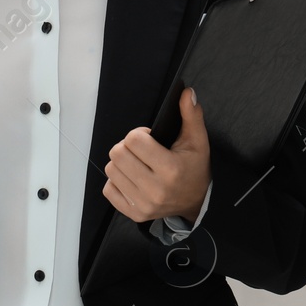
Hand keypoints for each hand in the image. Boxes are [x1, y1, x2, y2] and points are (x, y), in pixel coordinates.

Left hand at [102, 87, 209, 223]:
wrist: (196, 201)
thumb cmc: (194, 167)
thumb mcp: (197, 141)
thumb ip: (191, 115)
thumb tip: (186, 93)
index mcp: (171, 169)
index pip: (134, 140)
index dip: (140, 134)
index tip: (150, 139)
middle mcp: (155, 189)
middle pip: (117, 154)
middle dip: (127, 147)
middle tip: (141, 150)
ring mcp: (143, 204)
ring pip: (111, 170)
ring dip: (121, 163)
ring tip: (137, 164)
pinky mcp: (134, 213)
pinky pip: (109, 189)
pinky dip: (117, 181)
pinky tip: (132, 178)